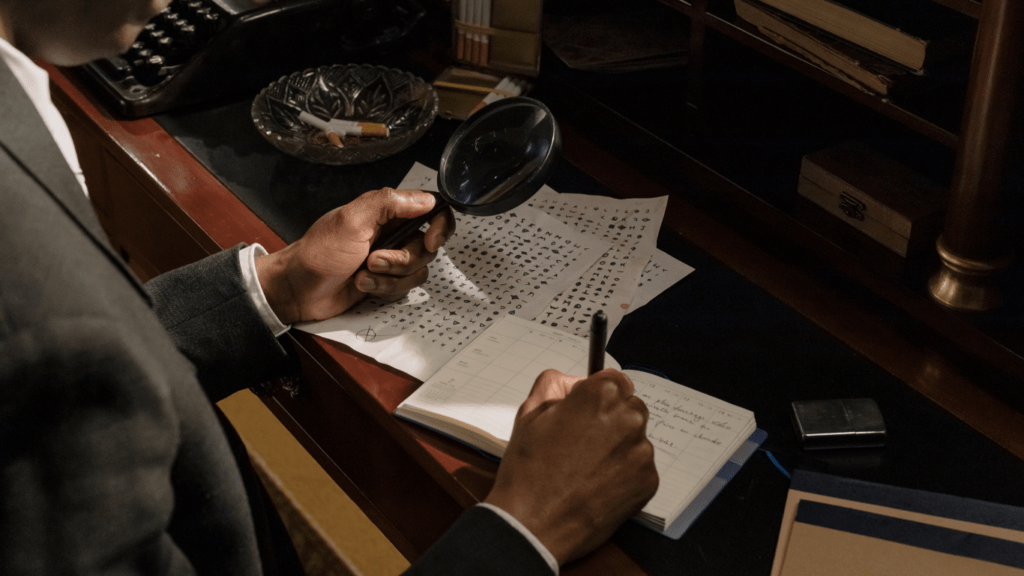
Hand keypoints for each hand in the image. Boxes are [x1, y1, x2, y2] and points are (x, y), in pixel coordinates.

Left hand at [255, 188, 454, 323]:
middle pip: (428, 247)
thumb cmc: (320, 252)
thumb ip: (389, 203)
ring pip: (418, 271)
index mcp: (387, 211)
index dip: (440, 226)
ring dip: (390, 277)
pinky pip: (404, 289)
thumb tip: (427, 199)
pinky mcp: (387, 281)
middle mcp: (393, 232)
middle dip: (403, 259)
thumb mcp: (352, 220)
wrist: (298, 288)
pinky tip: (361, 285)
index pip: (432, 209)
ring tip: (363, 274)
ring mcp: (391, 258)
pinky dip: (384, 289)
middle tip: (374, 259)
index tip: (430, 241)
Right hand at [484, 369, 658, 564]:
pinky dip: (623, 474)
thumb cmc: (528, 472)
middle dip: (610, 420)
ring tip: (585, 469)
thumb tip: (573, 381)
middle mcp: (627, 418)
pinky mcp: (648, 481)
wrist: (533, 525)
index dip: (598, 396)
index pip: (615, 380)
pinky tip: (596, 485)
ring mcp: (641, 451)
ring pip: (634, 439)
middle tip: (581, 443)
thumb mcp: (529, 414)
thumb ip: (554, 384)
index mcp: (600, 396)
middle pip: (629, 407)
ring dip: (617, 447)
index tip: (588, 410)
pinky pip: (639, 468)